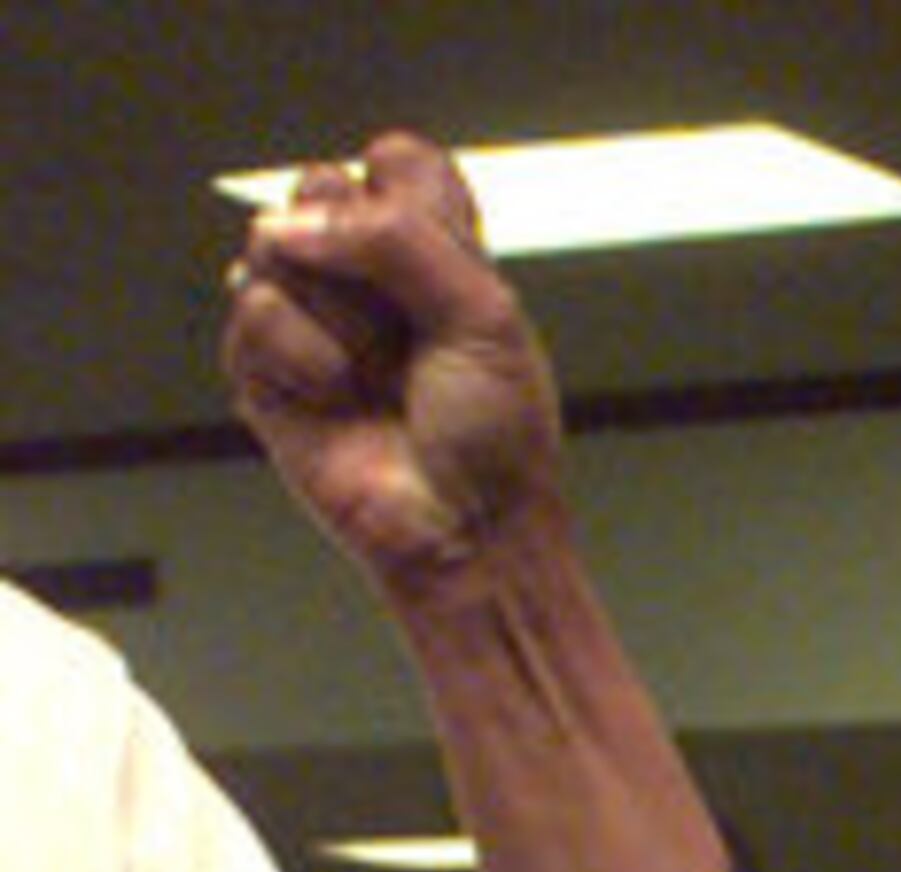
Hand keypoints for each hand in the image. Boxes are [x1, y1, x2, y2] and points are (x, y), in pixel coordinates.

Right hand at [223, 133, 564, 594]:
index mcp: (434, 254)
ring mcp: (313, 315)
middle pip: (319, 186)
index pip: (398, 161)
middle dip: (362, 254)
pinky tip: (339, 399)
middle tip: (407, 329)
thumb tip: (290, 225)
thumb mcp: (484, 315)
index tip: (434, 253)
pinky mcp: (266, 364)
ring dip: (340, 315)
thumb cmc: (496, 440)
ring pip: (276, 243)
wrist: (466, 532)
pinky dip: (305, 356)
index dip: (404, 191)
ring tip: (378, 376)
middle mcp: (368, 277)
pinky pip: (256, 309)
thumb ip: (397, 239)